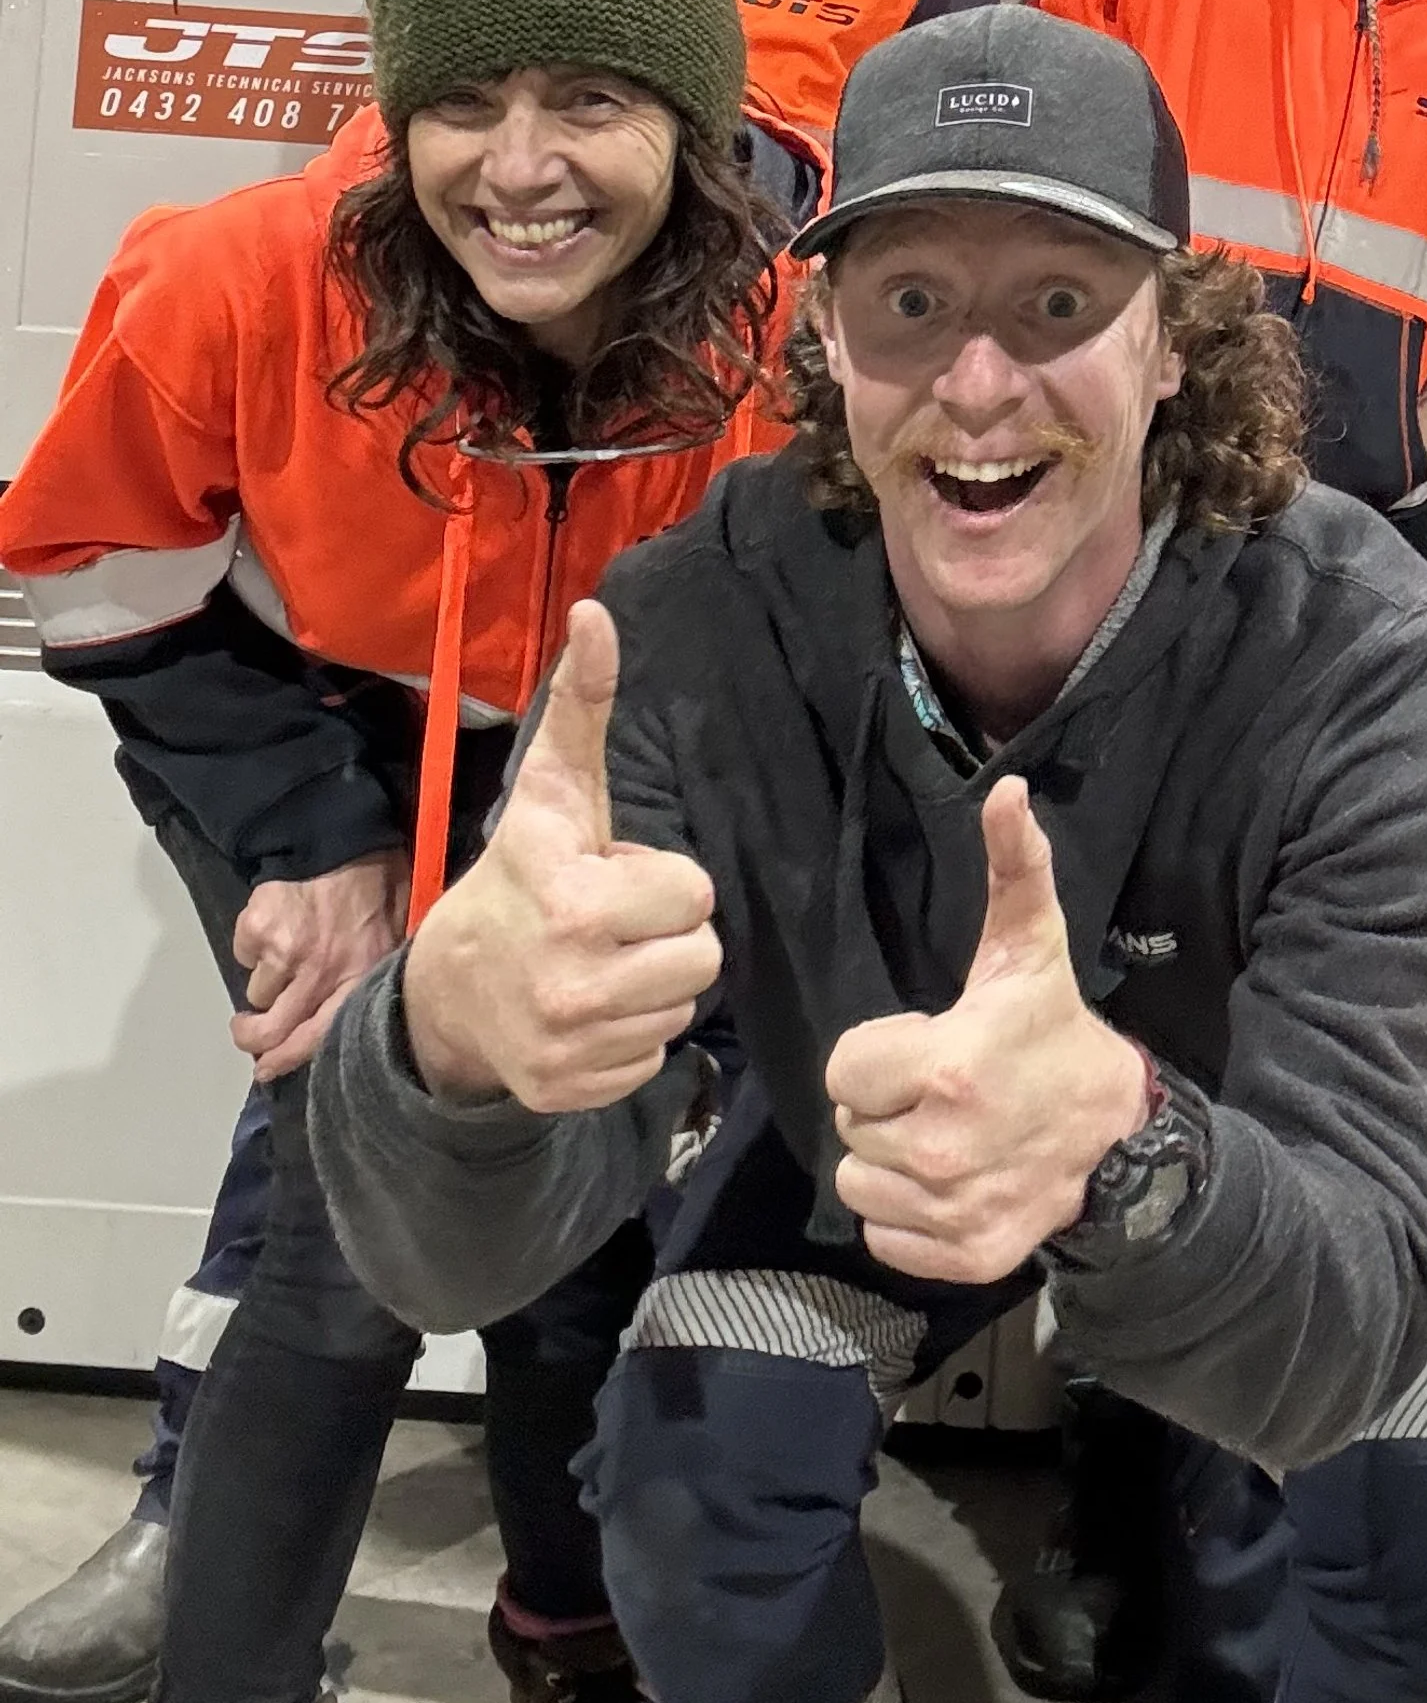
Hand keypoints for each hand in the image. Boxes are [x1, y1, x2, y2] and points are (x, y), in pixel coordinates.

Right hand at [230, 851, 409, 1084]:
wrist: (339, 834)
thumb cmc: (377, 882)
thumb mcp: (398, 932)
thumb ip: (376, 975)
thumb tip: (358, 1016)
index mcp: (358, 977)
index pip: (318, 1037)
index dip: (288, 1060)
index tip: (266, 1069)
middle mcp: (319, 973)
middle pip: (273, 1029)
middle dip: (254, 1039)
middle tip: (249, 1033)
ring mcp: (284, 952)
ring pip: (259, 993)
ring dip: (268, 980)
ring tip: (288, 950)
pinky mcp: (258, 929)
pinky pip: (244, 954)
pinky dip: (254, 945)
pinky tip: (277, 924)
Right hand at [401, 600, 720, 1111]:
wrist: (447, 988)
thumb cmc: (522, 873)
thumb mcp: (554, 789)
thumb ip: (582, 703)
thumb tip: (598, 611)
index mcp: (575, 902)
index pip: (696, 894)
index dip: (663, 881)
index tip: (612, 876)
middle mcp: (571, 981)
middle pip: (704, 959)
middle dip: (667, 935)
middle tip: (611, 924)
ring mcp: (568, 1045)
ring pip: (684, 1010)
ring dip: (652, 986)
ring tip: (598, 962)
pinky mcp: (569, 1091)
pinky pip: (653, 1061)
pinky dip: (629, 1040)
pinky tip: (588, 1011)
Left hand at [826, 776, 1152, 1281]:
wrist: (1118, 1134)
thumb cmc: (1054, 1033)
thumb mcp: (1029, 947)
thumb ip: (1012, 867)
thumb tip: (1008, 790)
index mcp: (948, 1069)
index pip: (845, 1072)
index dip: (879, 1056)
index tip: (925, 1048)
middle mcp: (944, 1149)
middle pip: (849, 1130)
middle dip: (886, 1108)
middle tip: (939, 1092)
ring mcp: (954, 1209)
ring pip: (859, 1187)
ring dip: (890, 1164)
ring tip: (943, 1135)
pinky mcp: (963, 1255)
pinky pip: (885, 1239)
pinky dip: (908, 1218)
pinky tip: (951, 1182)